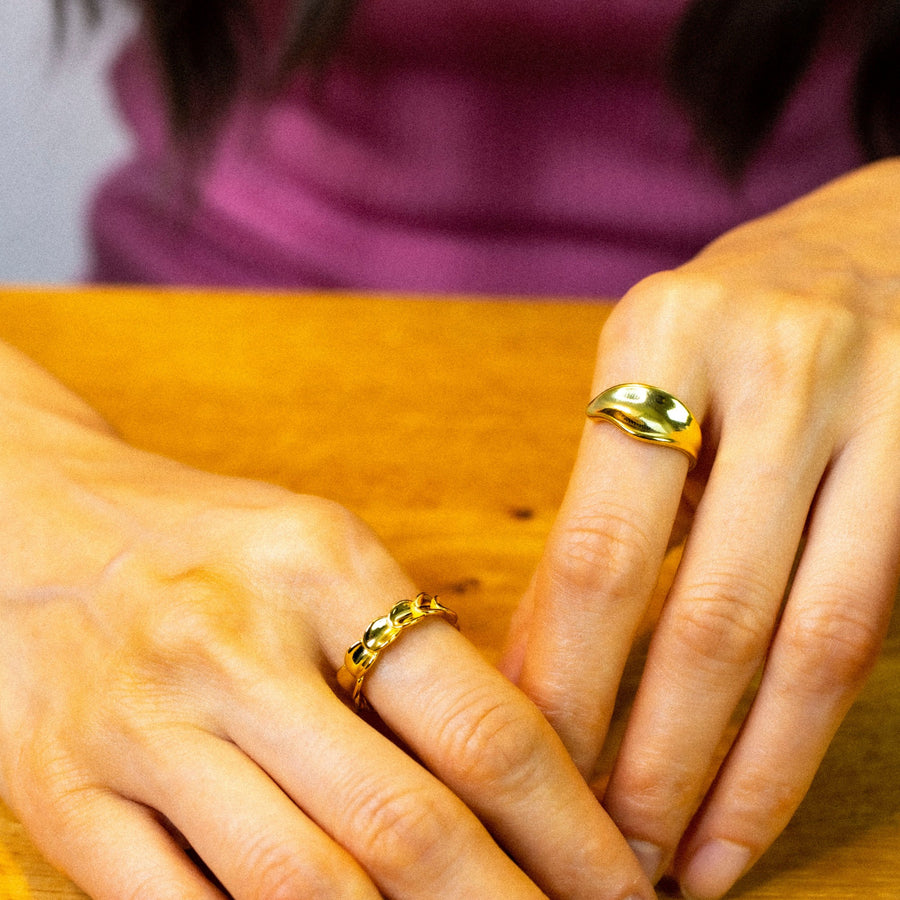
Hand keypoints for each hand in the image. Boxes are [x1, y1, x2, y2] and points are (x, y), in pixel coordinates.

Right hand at [0, 352, 653, 899]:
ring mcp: (141, 727)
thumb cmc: (204, 538)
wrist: (31, 518)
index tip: (624, 884)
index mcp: (322, 566)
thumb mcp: (320, 549)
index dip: (569, 827)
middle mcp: (235, 646)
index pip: (478, 721)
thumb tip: (520, 783)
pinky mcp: (63, 797)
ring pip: (302, 892)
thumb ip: (408, 656)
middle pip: (406, 825)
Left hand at [502, 158, 899, 897]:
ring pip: (812, 639)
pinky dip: (812, 721)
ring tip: (692, 858)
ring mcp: (882, 404)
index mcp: (661, 339)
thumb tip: (527, 671)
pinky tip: (766, 781)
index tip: (535, 780)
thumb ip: (597, 516)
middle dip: (658, 757)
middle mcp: (778, 365)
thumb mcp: (645, 384)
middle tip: (611, 857)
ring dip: (745, 770)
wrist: (880, 234)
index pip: (600, 552)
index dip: (570, 686)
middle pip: (708, 611)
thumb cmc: (732, 326)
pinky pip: (877, 620)